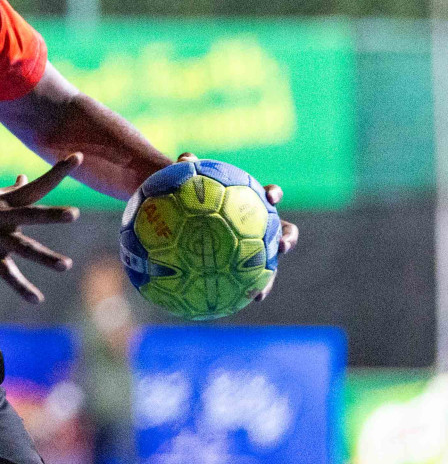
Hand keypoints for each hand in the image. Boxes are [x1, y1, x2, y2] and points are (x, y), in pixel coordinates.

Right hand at [0, 153, 83, 302]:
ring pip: (22, 248)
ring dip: (44, 257)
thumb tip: (25, 177)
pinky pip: (7, 274)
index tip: (79, 156)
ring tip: (65, 266)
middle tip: (75, 214)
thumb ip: (9, 191)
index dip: (58, 172)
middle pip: (30, 215)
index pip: (37, 185)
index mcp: (6, 201)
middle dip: (52, 215)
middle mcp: (2, 217)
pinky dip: (21, 287)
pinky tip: (36, 299)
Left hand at [176, 153, 295, 301]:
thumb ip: (188, 168)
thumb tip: (186, 156)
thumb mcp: (184, 179)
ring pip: (263, 264)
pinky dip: (231, 294)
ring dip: (267, 280)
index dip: (273, 196)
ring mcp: (246, 247)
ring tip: (260, 292)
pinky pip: (235, 282)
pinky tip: (218, 307)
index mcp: (247, 203)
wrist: (177, 209)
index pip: (268, 197)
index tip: (272, 196)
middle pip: (280, 231)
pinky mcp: (233, 265)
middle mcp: (253, 226)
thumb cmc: (184, 191)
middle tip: (282, 245)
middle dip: (286, 238)